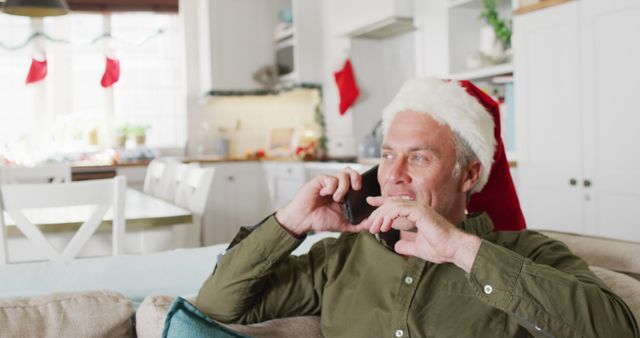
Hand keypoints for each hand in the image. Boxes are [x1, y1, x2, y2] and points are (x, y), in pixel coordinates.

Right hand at [275, 167, 369, 236]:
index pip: (355, 181)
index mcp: (343, 194)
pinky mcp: (319, 181)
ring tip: (337, 199)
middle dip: (356, 177)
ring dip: (343, 187)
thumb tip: (371, 225)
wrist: (303, 221)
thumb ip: (357, 225)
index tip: (363, 193)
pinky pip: (330, 178)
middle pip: (351, 172)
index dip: (361, 183)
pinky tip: (325, 194)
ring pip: (342, 175)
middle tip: (356, 188)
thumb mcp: (343, 224)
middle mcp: (336, 186)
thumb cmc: (319, 221)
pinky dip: (331, 187)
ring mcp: (328, 183)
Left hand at [365, 197, 481, 272]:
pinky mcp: (419, 212)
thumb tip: (397, 245)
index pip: (395, 206)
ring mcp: (419, 208)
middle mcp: (417, 208)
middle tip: (369, 225)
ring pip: (392, 205)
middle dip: (377, 213)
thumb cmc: (441, 248)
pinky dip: (388, 216)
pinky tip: (384, 226)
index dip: (381, 206)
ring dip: (380, 216)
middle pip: (390, 203)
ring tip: (374, 228)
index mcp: (417, 214)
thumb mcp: (418, 248)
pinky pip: (398, 209)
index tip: (369, 210)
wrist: (454, 249)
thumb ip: (407, 245)